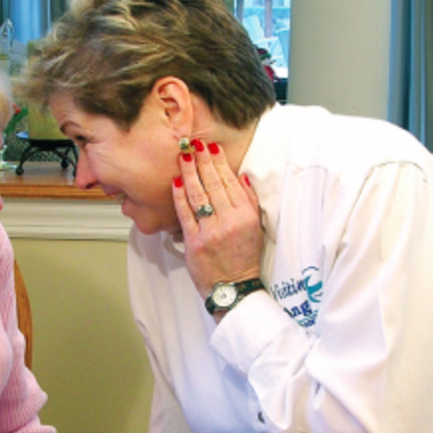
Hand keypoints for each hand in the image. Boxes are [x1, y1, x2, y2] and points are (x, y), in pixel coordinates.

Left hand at [172, 139, 264, 297]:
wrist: (233, 288)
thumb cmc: (244, 258)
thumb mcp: (256, 229)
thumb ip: (249, 202)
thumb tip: (240, 177)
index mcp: (246, 217)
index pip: (231, 183)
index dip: (220, 163)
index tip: (212, 148)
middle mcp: (229, 221)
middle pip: (214, 184)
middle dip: (203, 161)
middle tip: (195, 144)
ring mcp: (210, 231)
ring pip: (198, 195)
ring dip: (190, 172)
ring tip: (184, 156)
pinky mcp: (194, 241)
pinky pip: (185, 213)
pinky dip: (179, 195)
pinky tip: (176, 180)